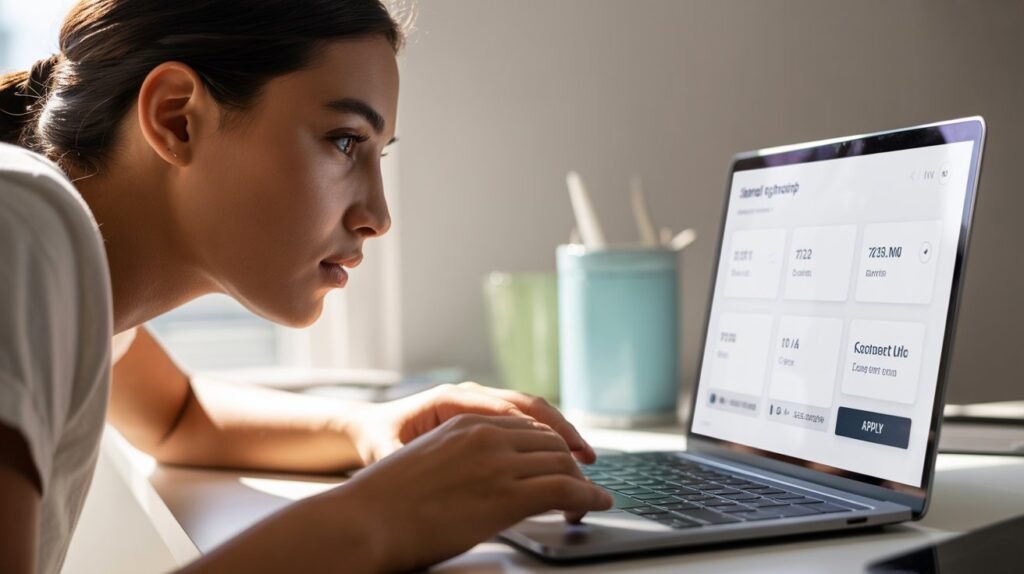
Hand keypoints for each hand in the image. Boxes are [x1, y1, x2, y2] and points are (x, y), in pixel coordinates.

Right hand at [331, 414, 612, 571]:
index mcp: (467, 421)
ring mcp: (497, 463)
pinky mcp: (506, 495)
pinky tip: (596, 506)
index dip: (552, 445)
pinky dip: (589, 497)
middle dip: (572, 463)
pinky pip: (565, 489)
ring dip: (583, 483)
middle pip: (550, 442)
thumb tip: (479, 477)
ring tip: (591, 500)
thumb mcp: (427, 460)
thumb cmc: (385, 501)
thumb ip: (460, 458)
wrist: (365, 520)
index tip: (564, 461)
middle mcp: (486, 434)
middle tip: (584, 484)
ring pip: (563, 463)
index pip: (528, 426)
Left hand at [349, 382, 596, 465]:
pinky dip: (543, 435)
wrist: (365, 429)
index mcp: (450, 399)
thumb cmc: (377, 441)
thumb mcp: (387, 453)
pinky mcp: (480, 415)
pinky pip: (520, 420)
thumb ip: (405, 459)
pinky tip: (559, 456)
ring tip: (583, 457)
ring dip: (557, 431)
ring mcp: (477, 403)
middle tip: (587, 457)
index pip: (507, 409)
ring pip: (529, 410)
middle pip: (527, 405)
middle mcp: (469, 396)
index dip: (541, 431)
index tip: (565, 453)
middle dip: (560, 429)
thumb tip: (422, 471)